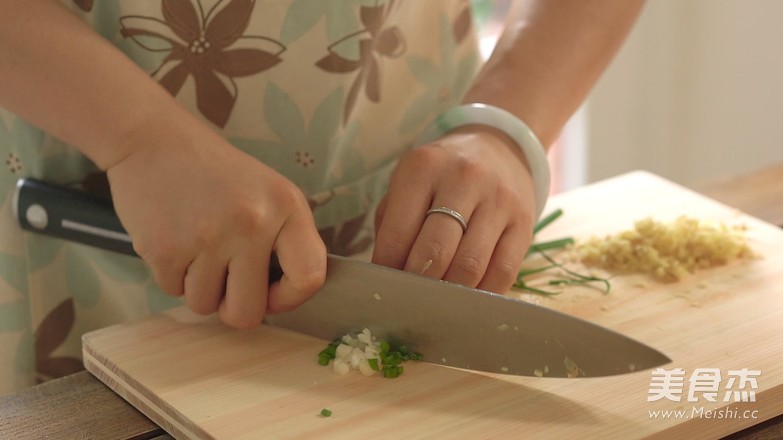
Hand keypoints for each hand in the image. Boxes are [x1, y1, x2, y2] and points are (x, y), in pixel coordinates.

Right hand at [106, 125, 325, 328]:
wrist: (154, 140)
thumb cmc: (216, 174)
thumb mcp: (268, 193)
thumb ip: (285, 240)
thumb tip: (285, 297)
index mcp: (286, 206)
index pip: (309, 277)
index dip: (290, 298)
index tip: (271, 292)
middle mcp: (252, 223)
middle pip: (248, 313)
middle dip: (233, 306)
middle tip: (225, 279)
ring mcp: (207, 237)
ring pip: (204, 305)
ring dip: (199, 286)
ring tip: (196, 246)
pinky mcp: (164, 248)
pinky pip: (172, 291)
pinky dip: (172, 274)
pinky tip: (175, 239)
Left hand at [372, 126, 537, 292]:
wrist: (496, 149)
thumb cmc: (440, 177)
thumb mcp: (408, 184)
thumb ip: (391, 225)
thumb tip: (388, 276)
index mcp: (424, 167)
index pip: (397, 233)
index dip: (388, 269)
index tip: (386, 287)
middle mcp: (464, 178)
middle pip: (435, 252)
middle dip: (418, 284)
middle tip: (411, 299)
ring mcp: (499, 200)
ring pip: (470, 266)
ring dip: (449, 294)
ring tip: (437, 301)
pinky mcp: (524, 222)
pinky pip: (503, 272)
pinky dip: (482, 294)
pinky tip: (468, 297)